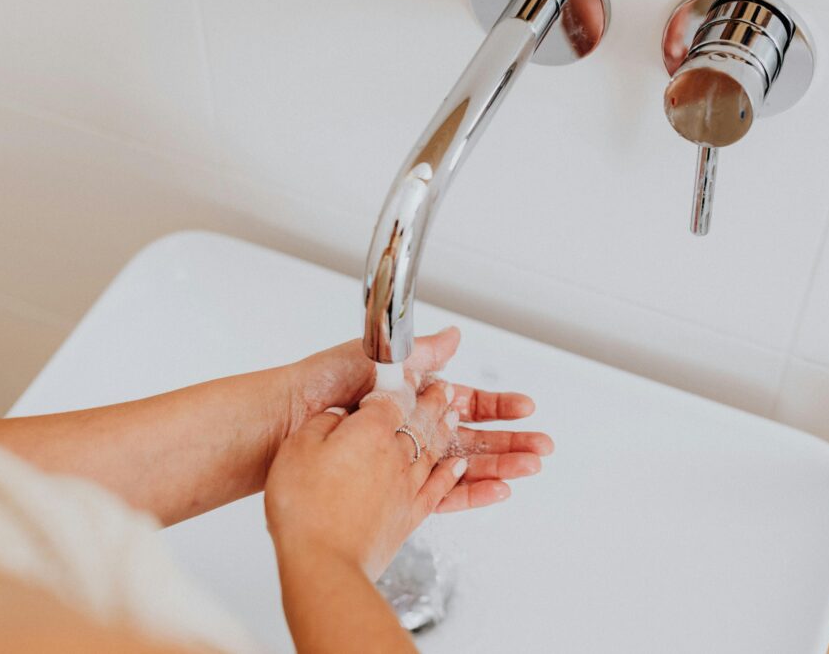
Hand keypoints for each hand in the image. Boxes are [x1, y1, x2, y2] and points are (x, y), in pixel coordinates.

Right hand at [266, 381, 463, 580]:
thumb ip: (323, 423)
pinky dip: (452, 474)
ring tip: (454, 417)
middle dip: (433, 402)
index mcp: (369, 432)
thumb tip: (338, 413)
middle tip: (444, 388)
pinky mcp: (409, 516)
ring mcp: (407, 487)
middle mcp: (396, 456)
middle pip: (421, 421)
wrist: (323, 562)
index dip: (402, 384)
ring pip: (434, 450)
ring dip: (446, 431)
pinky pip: (440, 488)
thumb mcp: (298, 448)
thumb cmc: (304, 507)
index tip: (409, 374)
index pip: (393, 399)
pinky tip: (459, 467)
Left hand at [283, 327, 552, 510]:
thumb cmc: (322, 383)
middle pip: (473, 438)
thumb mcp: (378, 357)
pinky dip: (469, 493)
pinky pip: (439, 494)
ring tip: (529, 468)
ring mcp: (405, 459)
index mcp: (413, 397)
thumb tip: (454, 335)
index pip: (465, 403)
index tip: (525, 409)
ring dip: (499, 467)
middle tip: (542, 447)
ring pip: (463, 466)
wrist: (287, 419)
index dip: (497, 408)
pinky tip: (495, 489)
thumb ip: (420, 352)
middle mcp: (412, 429)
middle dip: (510, 442)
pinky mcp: (394, 485)